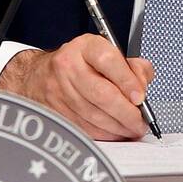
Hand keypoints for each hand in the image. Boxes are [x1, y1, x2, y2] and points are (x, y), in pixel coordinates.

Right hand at [0, 36, 153, 140]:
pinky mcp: (55, 112)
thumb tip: (143, 85)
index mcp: (85, 47)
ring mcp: (59, 91)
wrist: (39, 75)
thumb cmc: (79, 64)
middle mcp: (69, 67)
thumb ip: (132, 66)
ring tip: (131, 129)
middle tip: (140, 122)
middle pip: (102, 94)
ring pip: (94, 115)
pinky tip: (115, 132)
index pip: (108, 61)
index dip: (128, 81)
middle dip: (126, 113)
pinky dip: (104, 134)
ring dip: (118, 127)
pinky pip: (84, 127)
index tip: (140, 97)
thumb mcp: (106, 52)